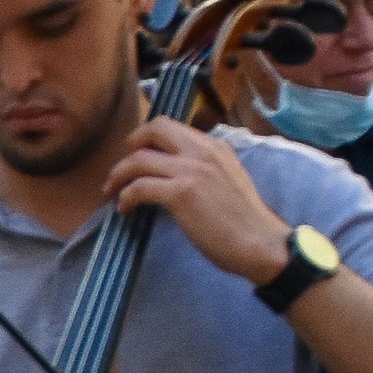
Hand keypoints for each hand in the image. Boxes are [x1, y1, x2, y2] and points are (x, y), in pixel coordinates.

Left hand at [105, 118, 298, 283]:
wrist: (261, 244)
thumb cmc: (245, 221)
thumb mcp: (228, 180)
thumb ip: (205, 169)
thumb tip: (174, 173)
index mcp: (216, 147)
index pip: (173, 127)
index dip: (149, 138)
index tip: (139, 155)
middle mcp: (203, 151)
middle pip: (154, 129)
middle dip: (131, 144)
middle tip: (122, 167)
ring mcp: (191, 170)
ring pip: (138, 159)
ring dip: (118, 175)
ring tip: (112, 191)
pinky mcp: (181, 193)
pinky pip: (138, 187)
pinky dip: (125, 197)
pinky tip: (124, 209)